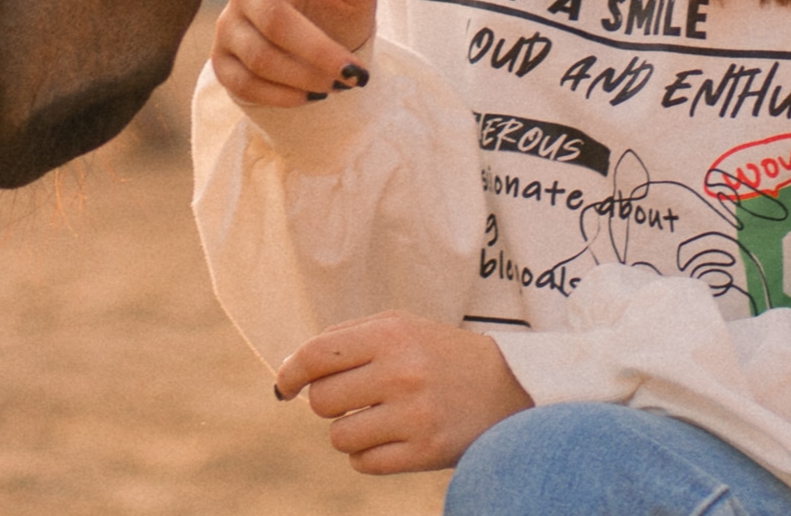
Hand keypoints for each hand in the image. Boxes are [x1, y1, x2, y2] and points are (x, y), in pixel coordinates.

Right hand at [210, 0, 377, 107]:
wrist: (321, 47)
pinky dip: (281, 96)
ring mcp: (228, 27)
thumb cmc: (336, 11)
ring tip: (338, 86)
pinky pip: (245, 85)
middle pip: (274, 21)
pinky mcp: (222, 62)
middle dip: (318, 52)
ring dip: (304, 78)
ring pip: (260, 59)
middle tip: (352, 74)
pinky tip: (310, 96)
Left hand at [274, 311, 532, 473]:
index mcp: (390, 334)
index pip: (316, 356)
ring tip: (372, 418)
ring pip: (340, 437)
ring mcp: (414, 415)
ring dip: (347, 431)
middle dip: (325, 403)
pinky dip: (366, 455)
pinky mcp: (425, 452)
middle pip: (322, 401)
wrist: (506, 385)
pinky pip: (365, 463)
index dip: (291, 372)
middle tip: (348, 398)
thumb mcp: (399, 326)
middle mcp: (400, 373)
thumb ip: (346, 340)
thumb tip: (293, 368)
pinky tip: (387, 438)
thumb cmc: (437, 353)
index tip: (284, 384)